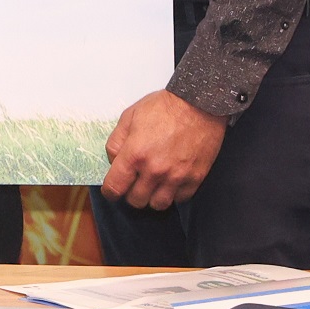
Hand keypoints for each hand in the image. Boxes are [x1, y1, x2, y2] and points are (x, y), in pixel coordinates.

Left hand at [100, 89, 227, 210]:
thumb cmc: (165, 107)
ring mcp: (176, 176)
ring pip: (158, 204)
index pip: (115, 187)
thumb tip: (113, 162)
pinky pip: (179, 199)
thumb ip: (116, 142)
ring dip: (152, 197)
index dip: (110, 192)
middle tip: (134, 182)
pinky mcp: (195, 178)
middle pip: (136, 200)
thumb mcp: (129, 116)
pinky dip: (173, 193)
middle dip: (130, 193)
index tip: (112, 190)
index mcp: (135, 154)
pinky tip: (170, 180)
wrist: (199, 104)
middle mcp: (155, 170)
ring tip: (153, 183)